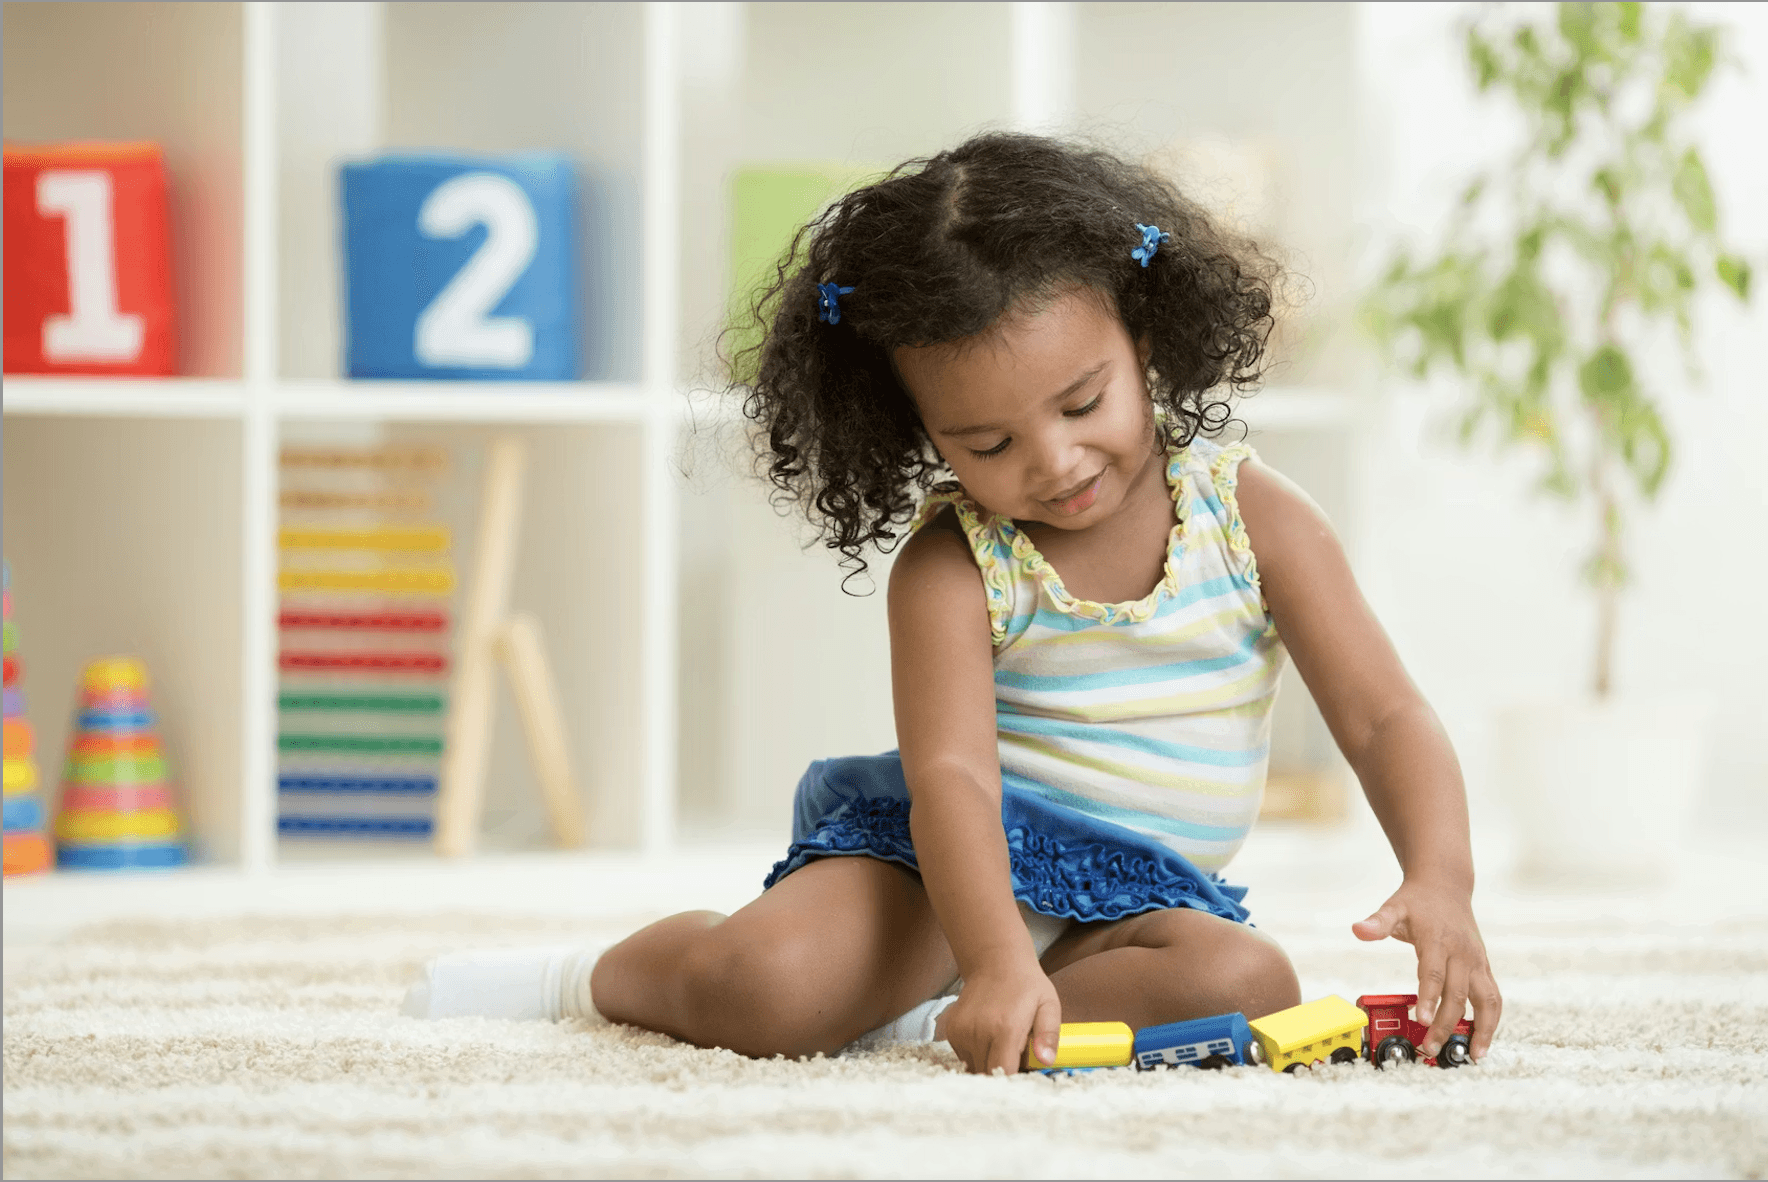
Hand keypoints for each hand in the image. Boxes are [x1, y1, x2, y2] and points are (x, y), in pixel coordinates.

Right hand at [933, 956, 1060, 1074]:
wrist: (995, 960)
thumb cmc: (1027, 985)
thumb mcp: (1048, 1005)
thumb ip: (1049, 1035)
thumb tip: (1047, 1061)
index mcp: (1005, 1028)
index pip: (1003, 1074)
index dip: (1014, 1082)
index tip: (1023, 1080)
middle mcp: (978, 1032)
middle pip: (988, 1074)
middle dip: (1002, 1074)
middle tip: (1016, 1059)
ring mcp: (961, 1031)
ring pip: (974, 1068)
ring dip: (988, 1064)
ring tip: (1003, 1045)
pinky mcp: (952, 1030)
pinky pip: (964, 1057)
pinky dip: (977, 1055)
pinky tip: (988, 1038)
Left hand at [1353, 879, 1501, 1060]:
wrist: (1446, 885)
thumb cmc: (1417, 900)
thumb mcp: (1394, 907)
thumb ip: (1378, 922)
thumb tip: (1358, 930)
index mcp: (1438, 940)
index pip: (1433, 973)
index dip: (1429, 998)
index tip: (1422, 1020)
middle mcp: (1462, 953)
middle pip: (1457, 994)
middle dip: (1445, 1024)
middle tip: (1430, 1047)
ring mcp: (1477, 961)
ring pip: (1486, 1000)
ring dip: (1481, 1029)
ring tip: (1472, 1055)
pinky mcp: (1484, 968)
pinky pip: (1492, 997)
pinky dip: (1491, 1020)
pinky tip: (1482, 1041)